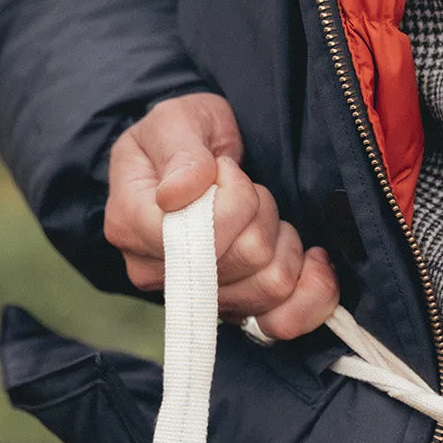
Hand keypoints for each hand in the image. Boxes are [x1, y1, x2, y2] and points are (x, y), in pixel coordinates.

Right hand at [104, 92, 338, 337]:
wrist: (202, 160)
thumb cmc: (185, 138)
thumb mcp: (176, 121)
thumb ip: (180, 150)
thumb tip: (179, 193)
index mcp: (131, 225)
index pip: (199, 236)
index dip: (232, 200)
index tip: (226, 169)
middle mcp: (158, 273)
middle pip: (245, 258)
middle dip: (260, 213)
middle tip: (248, 189)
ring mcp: (199, 299)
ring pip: (271, 286)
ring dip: (282, 241)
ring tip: (264, 215)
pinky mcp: (238, 312)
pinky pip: (284, 322)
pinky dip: (311, 290)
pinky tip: (310, 259)